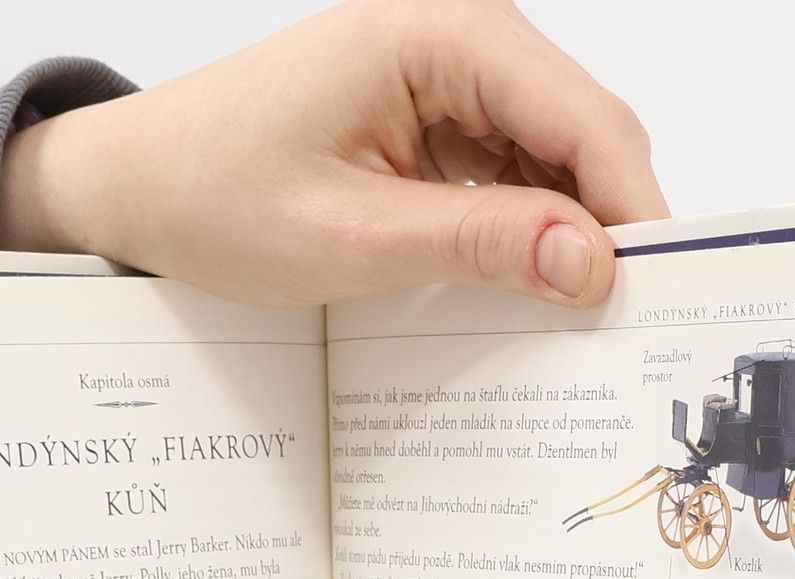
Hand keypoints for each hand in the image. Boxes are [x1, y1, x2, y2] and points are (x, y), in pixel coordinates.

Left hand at [0, 0, 664, 306]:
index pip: (582, 117)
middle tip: (629, 328)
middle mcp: (456, 36)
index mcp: (438, 35)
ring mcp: (446, 75)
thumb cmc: (211, 195)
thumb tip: (590, 263)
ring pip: (552, 158)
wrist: (135, 186)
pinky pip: (508, 171)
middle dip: (608, 224)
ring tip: (581, 323)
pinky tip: (525, 290)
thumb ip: (476, 244)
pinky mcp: (430, 117)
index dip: (632, 207)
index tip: (658, 294)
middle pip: (580, 133)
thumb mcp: (349, 238)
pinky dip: (523, 229)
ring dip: (567, 233)